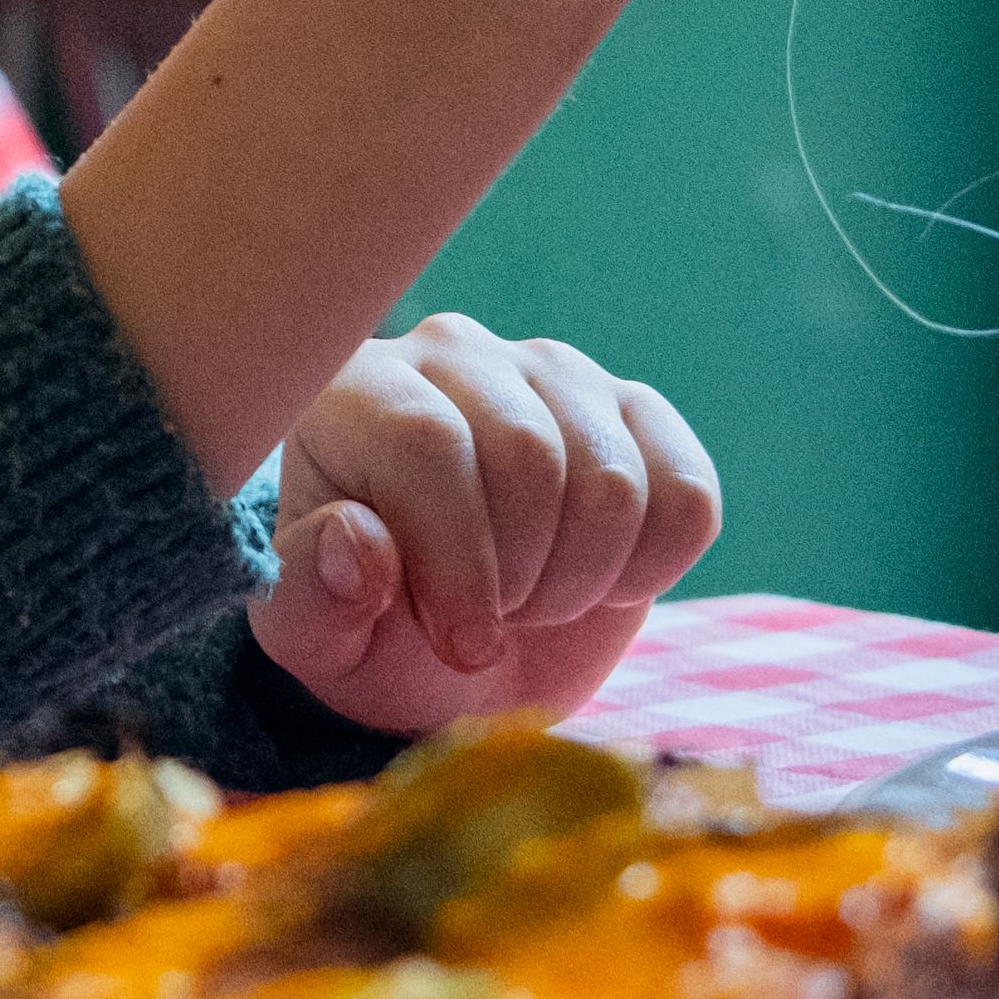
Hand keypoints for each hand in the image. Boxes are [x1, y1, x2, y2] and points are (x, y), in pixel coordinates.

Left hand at [254, 317, 724, 732]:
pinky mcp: (634, 412)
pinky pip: (687, 491)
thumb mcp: (315, 639)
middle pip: (528, 456)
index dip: (457, 560)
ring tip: (534, 598)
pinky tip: (601, 579)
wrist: (455, 639)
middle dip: (519, 576)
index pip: (429, 444)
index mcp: (354, 394)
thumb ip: (311, 597)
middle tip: (492, 619)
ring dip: (583, 577)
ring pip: (612, 477)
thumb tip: (360, 540)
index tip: (462, 643)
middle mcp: (451, 354)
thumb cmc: (370, 628)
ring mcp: (551, 373)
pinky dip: (655, 564)